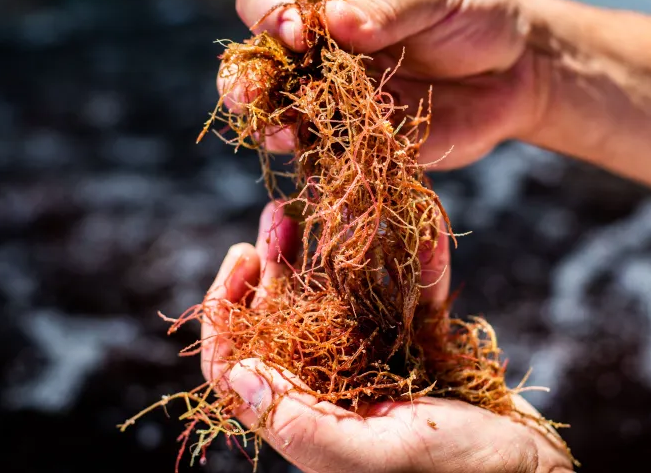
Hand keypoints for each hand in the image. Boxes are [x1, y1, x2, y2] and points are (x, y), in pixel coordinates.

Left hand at [200, 202, 572, 472]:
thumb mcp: (377, 456)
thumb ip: (303, 422)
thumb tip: (236, 372)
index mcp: (308, 417)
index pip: (238, 364)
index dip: (228, 310)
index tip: (243, 257)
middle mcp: (333, 387)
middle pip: (286, 317)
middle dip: (280, 262)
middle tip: (280, 213)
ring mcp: (378, 363)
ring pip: (341, 297)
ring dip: (334, 250)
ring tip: (329, 203)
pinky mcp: (421, 347)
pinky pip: (411, 295)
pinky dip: (418, 262)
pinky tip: (423, 229)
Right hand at [218, 0, 547, 169]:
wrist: (515, 73)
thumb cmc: (476, 16)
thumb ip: (390, 9)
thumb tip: (336, 22)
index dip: (270, 13)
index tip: (298, 33)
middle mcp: (323, 49)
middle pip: (263, 61)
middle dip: (248, 78)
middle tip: (248, 94)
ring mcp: (337, 96)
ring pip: (285, 111)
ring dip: (272, 125)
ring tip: (280, 134)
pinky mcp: (358, 138)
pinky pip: (326, 150)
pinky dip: (316, 158)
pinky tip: (316, 162)